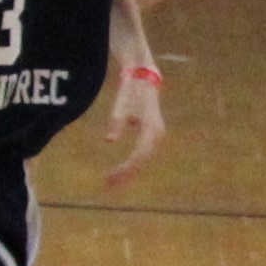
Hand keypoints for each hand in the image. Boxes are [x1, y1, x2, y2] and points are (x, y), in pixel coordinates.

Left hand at [98, 63, 167, 183]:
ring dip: (129, 171)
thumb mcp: (121, 106)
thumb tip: (108, 140)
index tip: (110, 178)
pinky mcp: (151, 135)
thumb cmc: (131, 91)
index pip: (139, 155)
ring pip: (143, 159)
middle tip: (108, 185)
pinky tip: (120, 171)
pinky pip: (142, 154)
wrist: (144, 79)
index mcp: (151, 129)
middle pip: (142, 161)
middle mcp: (157, 134)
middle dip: (126, 174)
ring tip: (112, 182)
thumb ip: (116, 123)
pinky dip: (131, 163)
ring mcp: (156, 135)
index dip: (125, 169)